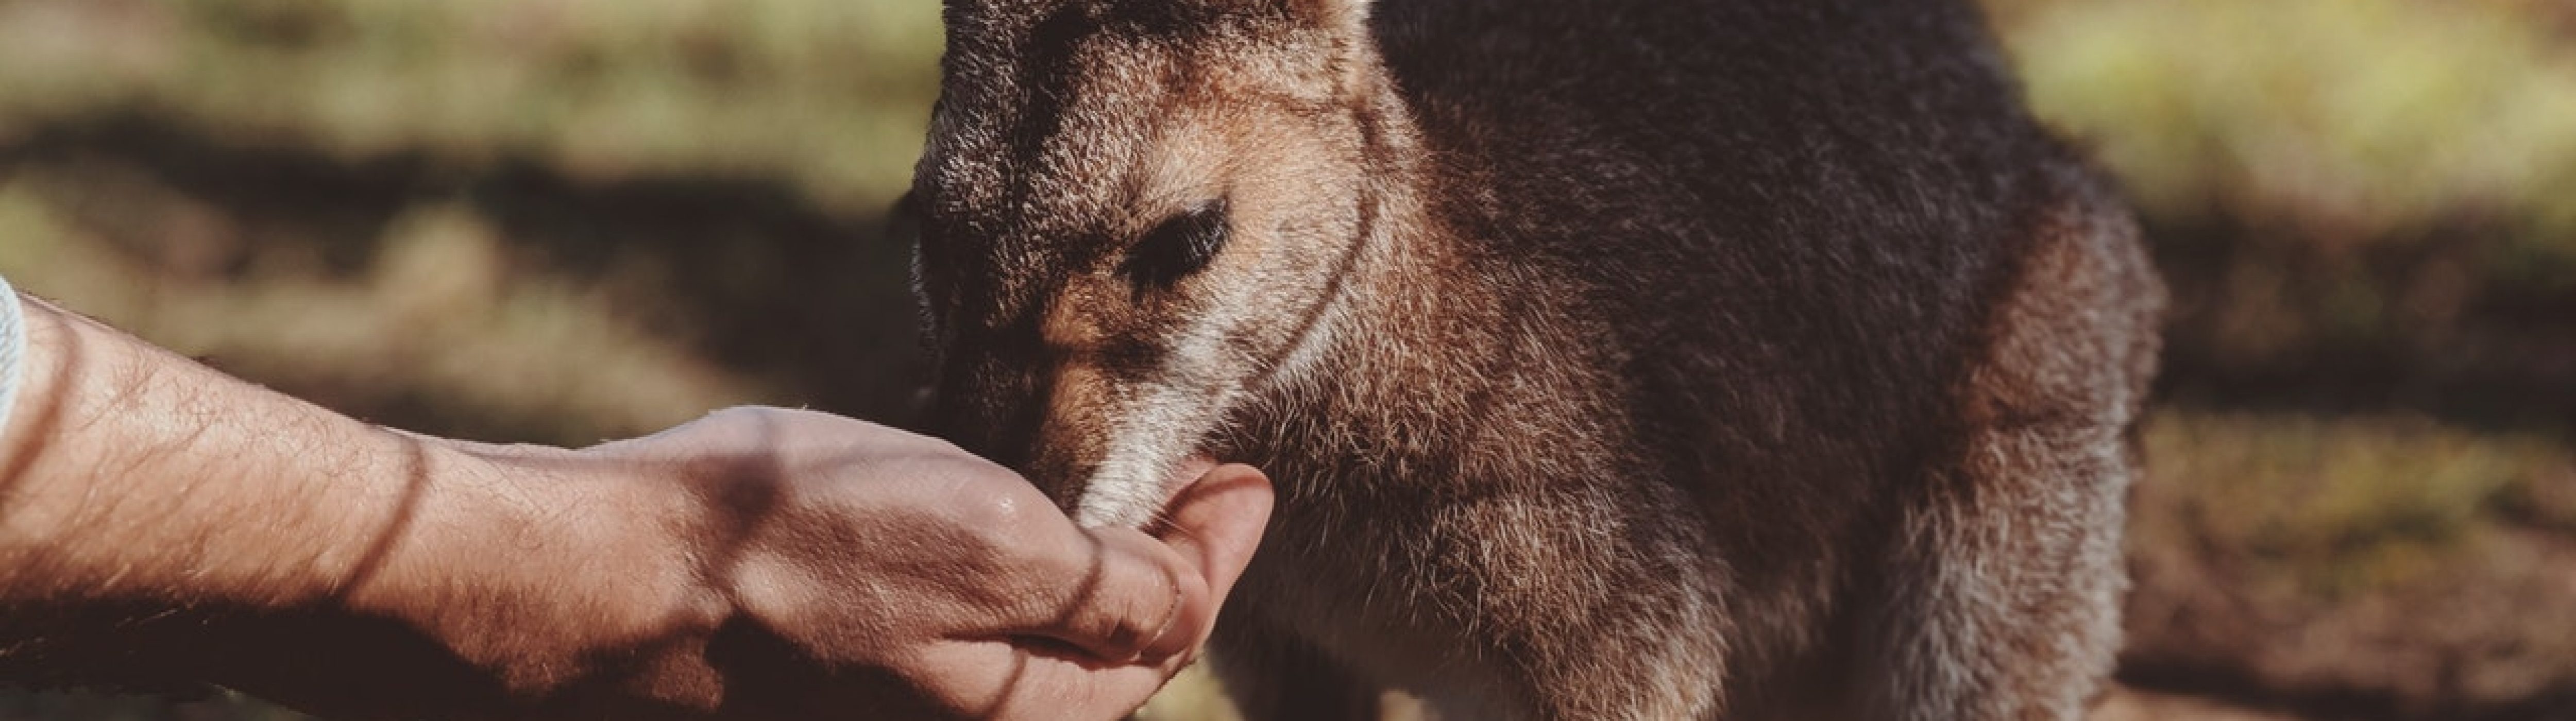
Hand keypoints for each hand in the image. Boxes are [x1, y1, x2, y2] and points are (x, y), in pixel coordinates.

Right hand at [367, 407, 1272, 719]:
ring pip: (1020, 645)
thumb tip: (1200, 589)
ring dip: (1072, 573)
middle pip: (1097, 658)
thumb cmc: (793, 554)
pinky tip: (973, 518)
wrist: (592, 579)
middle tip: (1193, 487)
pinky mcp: (819, 674)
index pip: (1165, 638)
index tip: (1250, 474)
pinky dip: (988, 576)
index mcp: (1020, 714)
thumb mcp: (995, 550)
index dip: (1221, 548)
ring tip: (1099, 499)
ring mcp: (883, 704)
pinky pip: (941, 630)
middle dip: (1156, 574)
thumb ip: (1115, 590)